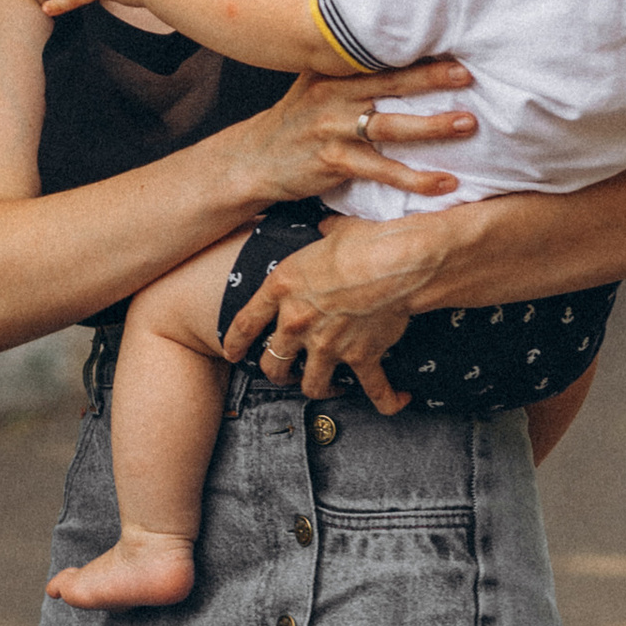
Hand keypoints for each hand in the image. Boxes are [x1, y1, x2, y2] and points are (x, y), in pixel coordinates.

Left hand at [220, 211, 441, 413]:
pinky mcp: (362, 357)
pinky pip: (374, 389)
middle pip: (273, 364)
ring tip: (327, 388)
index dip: (234, 343)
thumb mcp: (332, 230)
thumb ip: (323, 233)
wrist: (395, 262)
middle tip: (285, 373)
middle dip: (277, 373)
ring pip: (311, 385)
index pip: (245, 323)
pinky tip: (396, 401)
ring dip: (318, 389)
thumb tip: (328, 224)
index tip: (230, 354)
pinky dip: (387, 399)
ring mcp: (328, 346)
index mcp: (282, 289)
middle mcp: (297, 323)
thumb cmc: (362, 241)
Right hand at [244, 63, 475, 209]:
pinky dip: (415, 178)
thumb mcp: (316, 83)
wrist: (254, 159)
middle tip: (469, 75)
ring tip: (467, 124)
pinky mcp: (334, 161)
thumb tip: (396, 48)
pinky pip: (382, 170)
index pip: (381, 56)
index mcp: (334, 72)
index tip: (454, 41)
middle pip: (391, 82)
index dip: (417, 50)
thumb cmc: (296, 121)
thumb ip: (350, 68)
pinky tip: (445, 182)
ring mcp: (333, 128)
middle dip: (432, 78)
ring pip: (390, 125)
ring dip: (432, 126)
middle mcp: (334, 94)